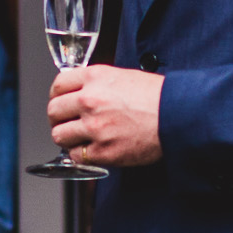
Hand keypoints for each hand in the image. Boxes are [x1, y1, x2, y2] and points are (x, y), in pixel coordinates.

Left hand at [48, 66, 163, 167]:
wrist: (178, 115)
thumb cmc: (158, 96)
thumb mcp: (123, 76)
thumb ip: (98, 83)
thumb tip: (82, 92)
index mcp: (95, 78)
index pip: (58, 84)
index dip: (57, 95)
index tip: (61, 101)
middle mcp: (90, 100)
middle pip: (53, 111)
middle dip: (58, 118)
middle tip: (67, 122)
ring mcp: (95, 127)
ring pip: (59, 135)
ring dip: (67, 138)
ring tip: (79, 138)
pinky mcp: (103, 151)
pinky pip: (75, 156)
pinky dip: (80, 154)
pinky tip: (91, 149)